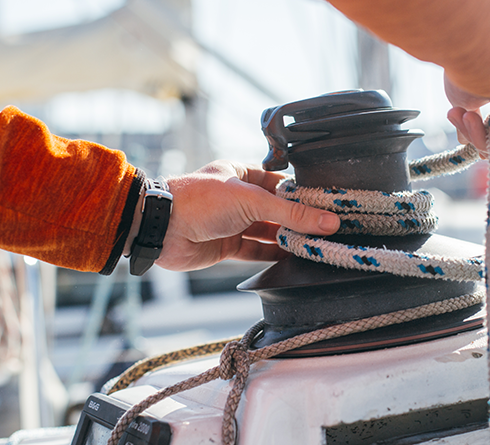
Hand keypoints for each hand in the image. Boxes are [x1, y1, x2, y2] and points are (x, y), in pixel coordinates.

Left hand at [146, 160, 339, 270]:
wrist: (161, 228)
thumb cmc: (198, 200)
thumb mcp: (252, 200)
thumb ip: (291, 213)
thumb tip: (327, 221)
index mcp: (242, 173)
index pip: (282, 184)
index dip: (304, 195)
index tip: (328, 207)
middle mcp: (238, 196)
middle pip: (277, 209)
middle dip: (299, 220)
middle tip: (328, 229)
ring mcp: (232, 222)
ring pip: (268, 231)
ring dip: (288, 239)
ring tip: (315, 245)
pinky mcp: (227, 245)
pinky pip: (256, 251)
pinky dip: (273, 255)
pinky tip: (292, 258)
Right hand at [445, 43, 489, 158]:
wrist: (480, 46)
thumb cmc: (470, 62)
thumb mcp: (467, 94)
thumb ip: (471, 117)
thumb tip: (463, 140)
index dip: (489, 128)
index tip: (460, 116)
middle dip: (485, 137)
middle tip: (459, 119)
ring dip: (482, 139)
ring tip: (462, 117)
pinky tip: (471, 120)